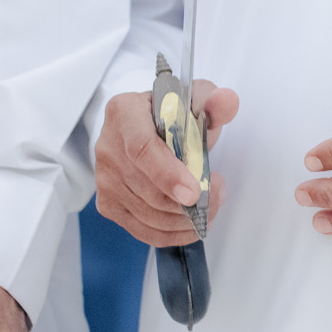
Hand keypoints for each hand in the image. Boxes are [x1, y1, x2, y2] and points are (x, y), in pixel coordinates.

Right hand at [95, 79, 238, 245]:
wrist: (152, 125)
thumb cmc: (173, 113)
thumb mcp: (196, 98)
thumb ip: (214, 100)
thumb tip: (226, 101)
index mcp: (124, 112)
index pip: (141, 148)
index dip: (168, 174)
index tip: (195, 192)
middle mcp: (108, 146)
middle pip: (146, 187)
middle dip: (188, 201)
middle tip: (217, 193)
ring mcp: (105, 178)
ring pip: (146, 213)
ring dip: (185, 218)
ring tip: (211, 205)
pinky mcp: (108, 203)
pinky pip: (141, 229)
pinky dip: (171, 233)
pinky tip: (192, 225)